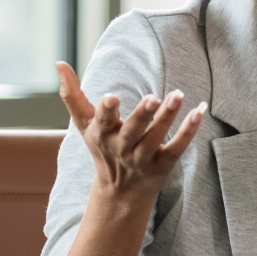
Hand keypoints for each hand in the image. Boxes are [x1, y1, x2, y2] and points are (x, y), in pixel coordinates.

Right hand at [56, 62, 202, 205]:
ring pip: (155, 139)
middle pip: (132, 132)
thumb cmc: (103, 148)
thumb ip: (72, 95)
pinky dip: (188, 132)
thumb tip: (59, 63)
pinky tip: (198, 112)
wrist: (121, 192)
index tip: (111, 98)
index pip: (103, 122)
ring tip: (178, 96)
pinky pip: (177, 148)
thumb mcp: (85, 124)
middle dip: (142, 116)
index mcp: (102, 135)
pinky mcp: (163, 165)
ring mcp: (143, 159)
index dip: (106, 112)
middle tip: (153, 97)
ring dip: (167, 118)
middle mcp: (122, 148)